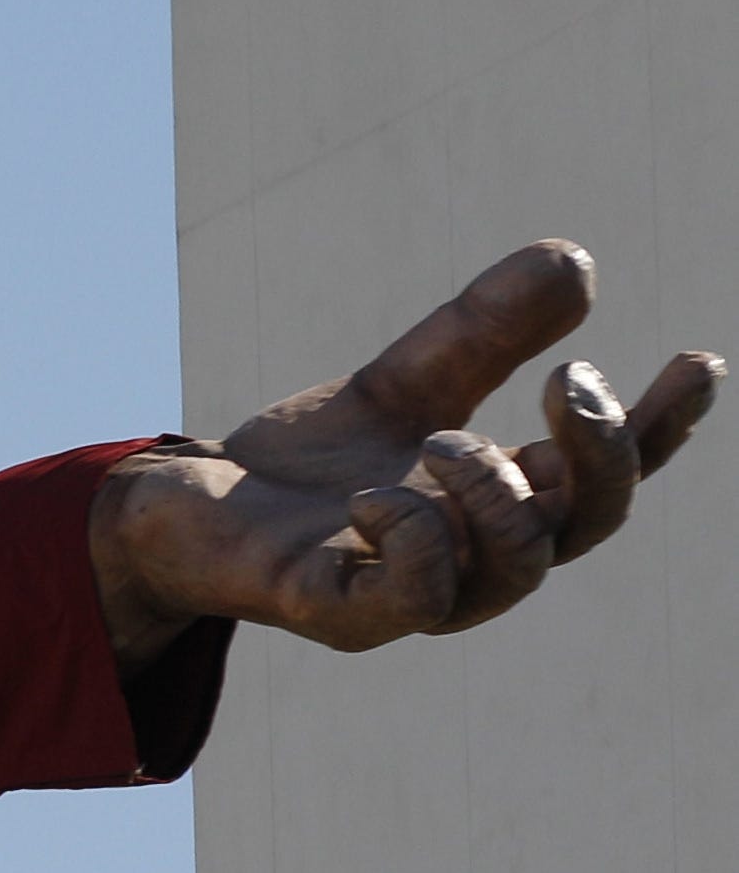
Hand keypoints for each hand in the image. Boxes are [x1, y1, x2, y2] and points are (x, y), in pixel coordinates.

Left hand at [93, 241, 719, 657]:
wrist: (184, 509)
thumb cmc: (308, 466)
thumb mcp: (406, 381)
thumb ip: (484, 330)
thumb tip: (577, 259)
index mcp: (500, 504)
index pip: (606, 476)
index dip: (662, 429)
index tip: (700, 360)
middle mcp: (474, 558)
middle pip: (584, 524)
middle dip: (603, 453)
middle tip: (573, 379)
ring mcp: (411, 596)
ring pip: (513, 569)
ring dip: (496, 492)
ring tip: (444, 440)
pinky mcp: (338, 612)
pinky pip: (412, 599)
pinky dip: (417, 539)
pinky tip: (380, 497)